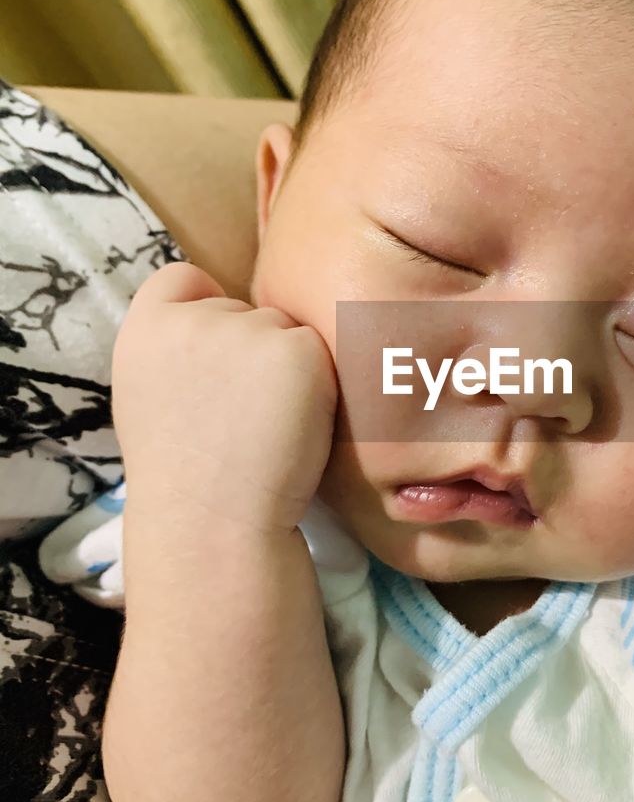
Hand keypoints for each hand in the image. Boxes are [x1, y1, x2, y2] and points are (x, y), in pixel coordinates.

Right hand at [112, 262, 336, 529]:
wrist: (214, 523)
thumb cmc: (187, 477)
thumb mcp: (152, 397)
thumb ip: (178, 351)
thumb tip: (224, 325)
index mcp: (144, 331)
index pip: (180, 278)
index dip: (205, 305)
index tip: (215, 351)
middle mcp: (191, 319)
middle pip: (244, 309)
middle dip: (252, 350)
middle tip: (242, 415)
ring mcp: (246, 329)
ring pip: (285, 330)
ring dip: (288, 368)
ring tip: (266, 426)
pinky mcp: (297, 348)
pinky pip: (320, 351)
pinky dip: (318, 385)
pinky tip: (295, 426)